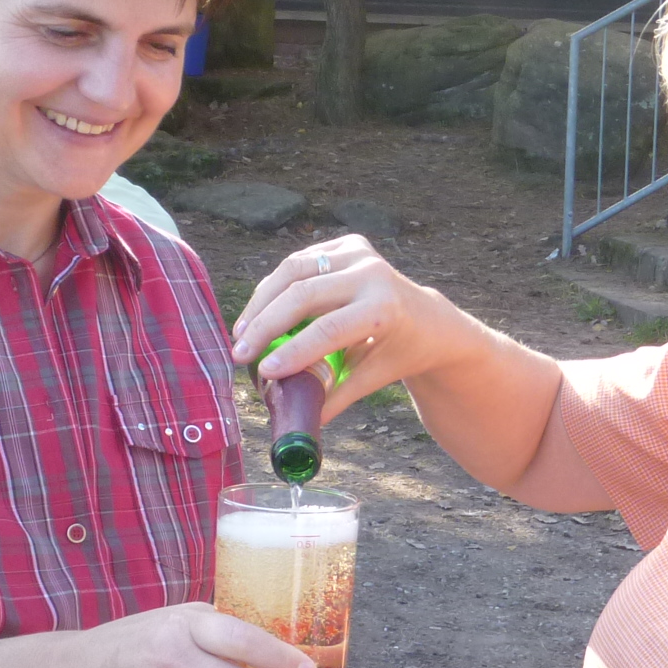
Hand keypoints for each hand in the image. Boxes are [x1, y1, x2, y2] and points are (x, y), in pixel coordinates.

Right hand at [228, 236, 467, 421]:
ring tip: (242, 332)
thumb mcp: (373, 377)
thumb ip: (336, 398)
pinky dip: (275, 286)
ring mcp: (361, 253)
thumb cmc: (399, 353)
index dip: (293, 350)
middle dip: (264, 325)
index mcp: (385, 309)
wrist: (429, 318)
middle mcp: (373, 274)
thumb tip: (297, 423)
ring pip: (293, 270)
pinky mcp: (349, 243)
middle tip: (239, 353)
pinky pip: (299, 262)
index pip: (329, 329)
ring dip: (261, 302)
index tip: (263, 371)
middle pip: (303, 294)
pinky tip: (260, 311)